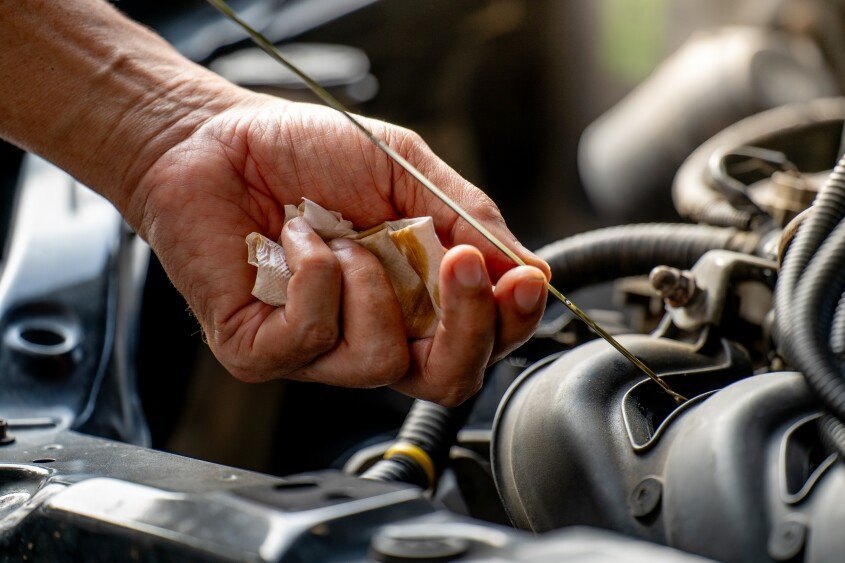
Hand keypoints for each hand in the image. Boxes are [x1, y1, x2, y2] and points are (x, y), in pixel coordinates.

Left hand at [130, 97, 549, 405]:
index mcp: (417, 298)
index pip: (482, 342)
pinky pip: (313, 336)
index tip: (524, 280)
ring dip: (371, 284)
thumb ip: (467, 217)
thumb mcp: (406, 169)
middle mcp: (374, 333)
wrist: (214, 136)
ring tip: (340, 234)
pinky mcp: (261, 352)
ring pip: (381, 363)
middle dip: (468, 325)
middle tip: (462, 263)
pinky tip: (295, 239)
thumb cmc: (308, 151)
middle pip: (449, 379)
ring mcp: (318, 351)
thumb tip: (528, 269)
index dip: (511, 323)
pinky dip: (314, 275)